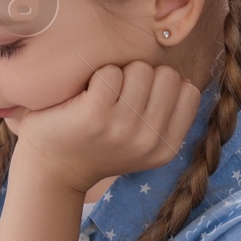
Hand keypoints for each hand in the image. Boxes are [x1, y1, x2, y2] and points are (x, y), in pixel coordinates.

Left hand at [11, 61, 201, 194]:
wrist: (50, 170)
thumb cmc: (96, 146)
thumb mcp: (141, 143)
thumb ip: (165, 116)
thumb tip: (185, 78)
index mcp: (165, 148)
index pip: (189, 92)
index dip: (164, 85)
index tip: (141, 98)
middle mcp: (148, 141)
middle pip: (167, 75)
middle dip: (143, 76)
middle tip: (118, 95)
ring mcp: (123, 128)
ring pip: (141, 69)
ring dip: (120, 74)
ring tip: (102, 95)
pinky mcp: (95, 114)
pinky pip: (110, 72)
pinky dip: (96, 76)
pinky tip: (84, 96)